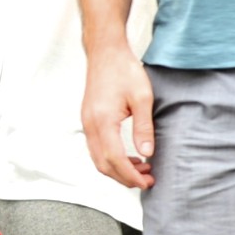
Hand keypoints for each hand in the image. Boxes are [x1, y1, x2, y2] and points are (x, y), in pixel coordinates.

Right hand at [81, 43, 155, 188]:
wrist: (105, 52)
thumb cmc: (124, 70)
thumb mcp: (142, 97)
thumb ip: (144, 127)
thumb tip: (147, 154)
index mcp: (103, 121)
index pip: (115, 159)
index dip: (130, 176)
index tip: (146, 183)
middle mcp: (90, 126)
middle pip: (103, 165)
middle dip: (124, 178)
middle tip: (147, 180)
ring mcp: (87, 123)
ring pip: (98, 159)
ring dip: (118, 169)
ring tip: (141, 169)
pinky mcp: (88, 120)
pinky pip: (96, 148)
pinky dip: (111, 159)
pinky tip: (128, 156)